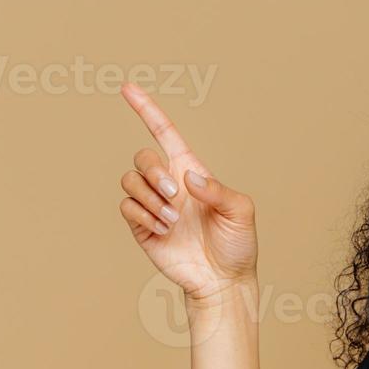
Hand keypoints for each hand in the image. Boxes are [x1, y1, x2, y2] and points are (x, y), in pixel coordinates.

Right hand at [117, 83, 257, 302]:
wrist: (222, 280)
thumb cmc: (237, 244)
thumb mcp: (241, 212)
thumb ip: (218, 191)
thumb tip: (188, 178)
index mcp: (191, 171)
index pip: (164, 133)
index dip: (146, 109)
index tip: (128, 88)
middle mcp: (169, 184)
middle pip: (142, 157)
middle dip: (154, 173)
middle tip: (176, 198)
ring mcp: (154, 205)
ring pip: (129, 181)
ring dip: (150, 199)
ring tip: (173, 221)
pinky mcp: (142, 227)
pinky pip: (126, 207)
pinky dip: (143, 215)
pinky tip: (164, 230)